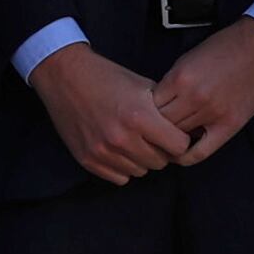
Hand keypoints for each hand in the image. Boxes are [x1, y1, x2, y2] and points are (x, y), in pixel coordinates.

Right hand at [28, 44, 189, 185]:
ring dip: (141, 158)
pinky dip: (122, 166)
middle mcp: (121, 138)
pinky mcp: (88, 159)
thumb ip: (165, 111)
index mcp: (139, 117)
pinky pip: (119, 178)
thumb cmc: (107, 77)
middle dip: (161, 150)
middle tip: (151, 136)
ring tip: (133, 140)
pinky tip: (118, 149)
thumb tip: (188, 130)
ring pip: (140, 171)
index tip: (173, 132)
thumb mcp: (143, 85)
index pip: (179, 147)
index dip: (179, 138)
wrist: (65, 76)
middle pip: (161, 162)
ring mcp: (102, 151)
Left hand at [150, 17, 253, 164]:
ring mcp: (213, 113)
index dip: (143, 113)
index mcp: (180, 78)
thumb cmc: (224, 48)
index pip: (149, 107)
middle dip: (153, 128)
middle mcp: (194, 97)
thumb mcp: (188, 59)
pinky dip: (186, 156)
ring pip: (178, 137)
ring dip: (169, 139)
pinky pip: (201, 151)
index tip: (141, 117)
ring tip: (162, 141)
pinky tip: (178, 154)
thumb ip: (171, 83)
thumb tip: (155, 107)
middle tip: (148, 132)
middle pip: (161, 124)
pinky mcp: (230, 124)